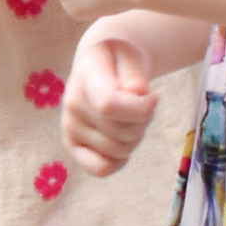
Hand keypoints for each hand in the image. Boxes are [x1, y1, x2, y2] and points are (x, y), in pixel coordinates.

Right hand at [62, 24, 158, 176]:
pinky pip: (100, 169)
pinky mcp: (72, 145)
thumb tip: (136, 92)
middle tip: (144, 105)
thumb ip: (134, 74)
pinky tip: (123, 142)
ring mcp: (70, 127)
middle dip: (143, 121)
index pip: (108, 105)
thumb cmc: (119, 60)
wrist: (101, 65)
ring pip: (118, 151)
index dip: (140, 108)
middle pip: (120, 132)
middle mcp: (72, 105)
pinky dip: (119, 161)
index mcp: (85, 77)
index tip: (154, 96)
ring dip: (135, 138)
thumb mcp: (130, 56)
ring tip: (131, 118)